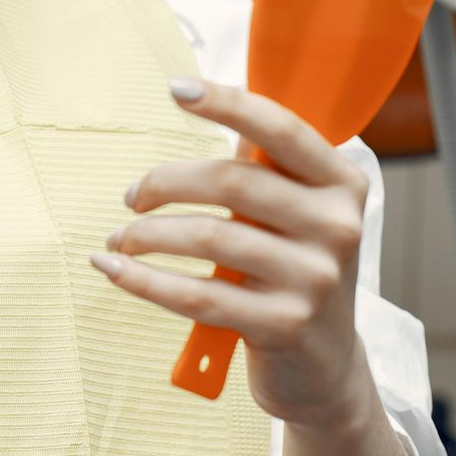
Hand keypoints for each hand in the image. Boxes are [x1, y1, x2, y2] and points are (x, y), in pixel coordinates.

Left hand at [92, 79, 375, 431]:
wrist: (324, 367)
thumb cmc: (293, 271)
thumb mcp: (297, 214)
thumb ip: (261, 166)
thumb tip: (200, 102)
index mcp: (342, 184)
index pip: (281, 129)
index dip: (226, 103)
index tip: (176, 89)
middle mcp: (337, 227)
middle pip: (230, 181)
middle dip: (163, 182)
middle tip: (131, 198)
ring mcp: (314, 280)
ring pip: (206, 237)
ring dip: (145, 235)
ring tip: (120, 238)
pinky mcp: (284, 326)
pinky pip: (195, 294)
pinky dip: (142, 279)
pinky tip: (113, 268)